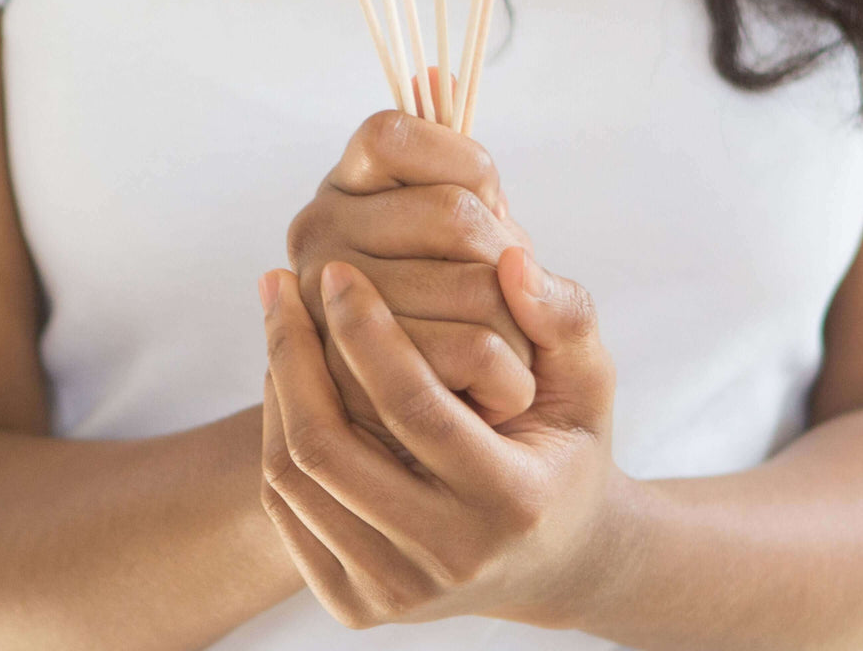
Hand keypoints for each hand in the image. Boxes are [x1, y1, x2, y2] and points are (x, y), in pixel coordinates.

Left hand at [258, 250, 627, 630]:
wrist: (556, 557)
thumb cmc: (569, 450)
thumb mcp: (587, 380)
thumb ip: (563, 314)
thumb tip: (512, 259)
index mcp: (512, 502)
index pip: (414, 407)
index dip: (366, 330)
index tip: (336, 271)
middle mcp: (449, 559)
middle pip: (329, 447)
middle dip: (292, 350)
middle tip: (281, 283)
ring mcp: (396, 592)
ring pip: (294, 477)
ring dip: (277, 384)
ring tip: (283, 320)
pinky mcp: (355, 604)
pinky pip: (285, 507)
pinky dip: (275, 430)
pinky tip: (288, 377)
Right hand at [287, 110, 534, 444]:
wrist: (454, 446)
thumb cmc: (476, 317)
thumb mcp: (487, 245)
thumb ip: (472, 176)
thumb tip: (436, 72)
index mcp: (346, 187)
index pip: (394, 131)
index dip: (463, 161)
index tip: (491, 202)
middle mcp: (317, 233)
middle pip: (453, 212)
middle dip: (509, 257)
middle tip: (512, 292)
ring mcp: (325, 307)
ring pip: (474, 286)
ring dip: (519, 325)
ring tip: (509, 351)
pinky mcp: (352, 383)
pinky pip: (474, 351)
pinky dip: (513, 376)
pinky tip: (496, 392)